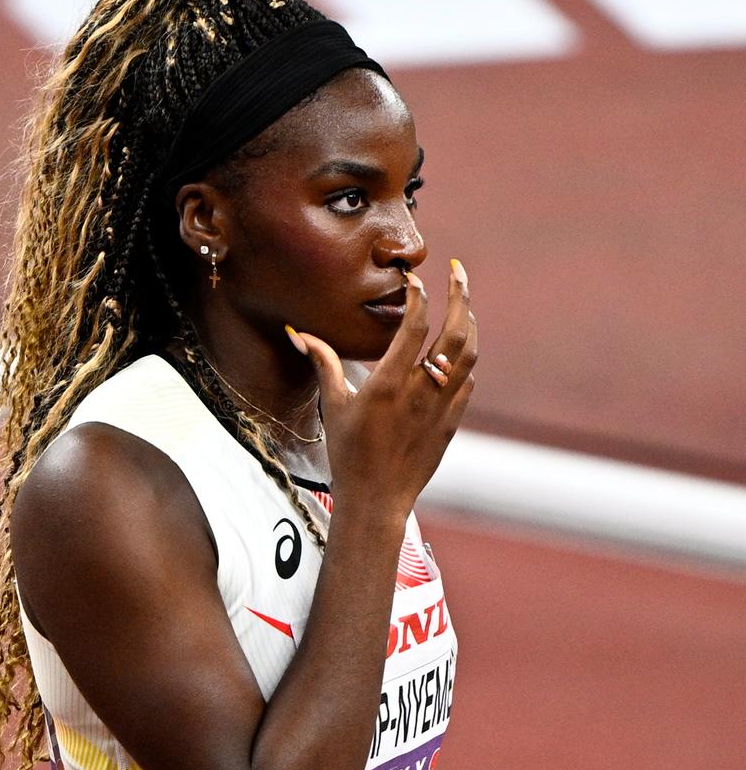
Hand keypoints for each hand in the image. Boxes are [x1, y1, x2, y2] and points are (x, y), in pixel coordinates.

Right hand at [286, 259, 478, 519]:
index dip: (419, 296)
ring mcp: (442, 406)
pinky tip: (459, 350)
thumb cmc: (348, 454)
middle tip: (457, 270)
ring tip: (464, 303)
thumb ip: (324, 364)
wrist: (377, 499)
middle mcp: (422, 390)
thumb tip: (299, 334)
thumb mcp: (334, 406)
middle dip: (460, 294)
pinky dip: (466, 358)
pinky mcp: (452, 420)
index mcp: (389, 383)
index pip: (414, 326)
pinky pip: (468, 380)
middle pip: (455, 330)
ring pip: (469, 352)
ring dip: (470, 322)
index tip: (415, 279)